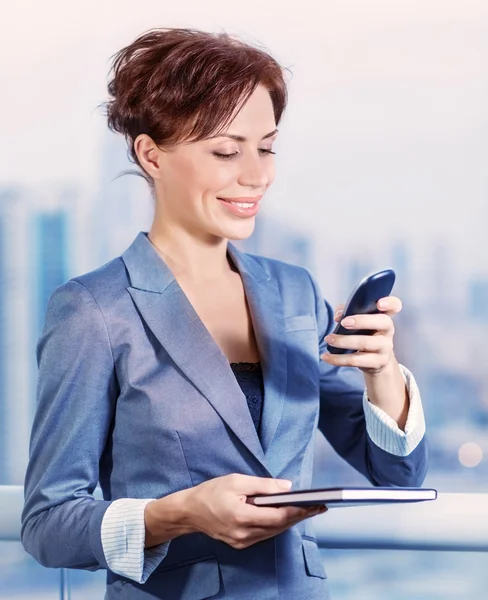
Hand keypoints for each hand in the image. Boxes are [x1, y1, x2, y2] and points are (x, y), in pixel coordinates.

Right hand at [184, 474, 325, 549]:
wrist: (189, 512)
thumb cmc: (211, 492)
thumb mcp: (236, 481)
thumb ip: (263, 485)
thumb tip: (287, 487)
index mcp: (242, 516)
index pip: (278, 517)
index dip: (299, 511)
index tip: (315, 505)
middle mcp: (243, 534)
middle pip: (279, 526)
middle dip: (300, 516)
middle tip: (318, 506)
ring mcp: (242, 541)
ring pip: (274, 532)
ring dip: (290, 521)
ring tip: (307, 510)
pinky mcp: (241, 543)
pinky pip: (265, 534)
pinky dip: (277, 524)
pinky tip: (286, 515)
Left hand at [321, 296, 401, 374]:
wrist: (375, 361)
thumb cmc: (365, 334)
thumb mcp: (359, 322)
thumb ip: (348, 312)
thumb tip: (338, 315)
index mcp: (384, 316)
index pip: (394, 306)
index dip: (390, 303)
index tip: (379, 303)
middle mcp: (388, 331)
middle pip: (381, 322)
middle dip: (361, 321)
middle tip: (343, 323)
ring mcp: (385, 348)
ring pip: (365, 343)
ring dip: (343, 341)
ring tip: (328, 339)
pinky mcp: (377, 363)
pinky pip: (356, 360)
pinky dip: (338, 359)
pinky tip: (326, 356)